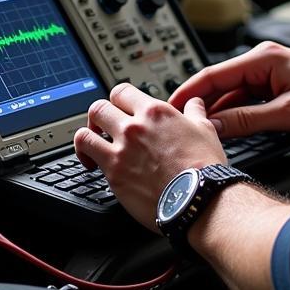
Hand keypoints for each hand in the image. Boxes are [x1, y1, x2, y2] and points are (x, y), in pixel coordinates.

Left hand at [73, 82, 226, 231]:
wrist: (197, 197)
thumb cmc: (203, 166)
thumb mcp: (205, 129)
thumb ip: (195, 112)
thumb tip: (193, 103)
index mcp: (155, 111)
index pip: (122, 91)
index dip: (119, 100)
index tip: (121, 110)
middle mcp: (134, 126)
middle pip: (99, 108)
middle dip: (100, 117)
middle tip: (104, 127)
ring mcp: (121, 149)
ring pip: (85, 132)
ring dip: (87, 136)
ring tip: (92, 143)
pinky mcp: (113, 173)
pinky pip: (87, 155)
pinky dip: (84, 157)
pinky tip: (92, 164)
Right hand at [169, 40, 289, 139]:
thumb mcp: (288, 113)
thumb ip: (248, 120)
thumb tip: (215, 127)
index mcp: (264, 59)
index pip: (214, 74)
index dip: (188, 92)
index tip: (168, 108)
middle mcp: (265, 62)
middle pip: (221, 85)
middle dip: (201, 106)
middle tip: (179, 128)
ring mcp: (271, 74)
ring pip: (234, 95)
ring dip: (220, 114)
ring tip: (200, 135)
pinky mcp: (278, 87)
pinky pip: (249, 101)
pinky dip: (237, 116)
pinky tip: (229, 133)